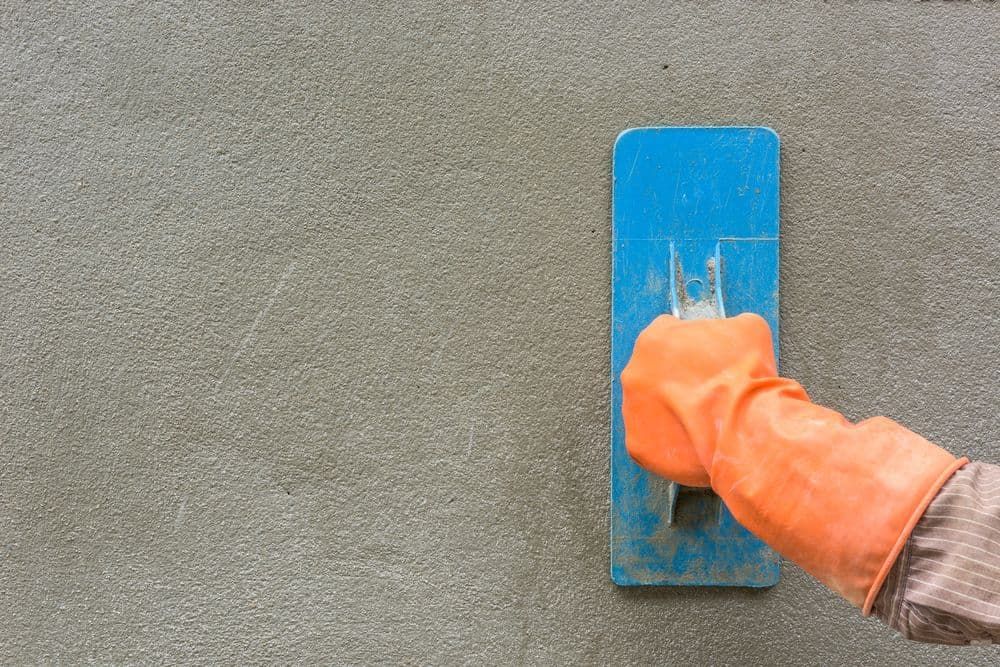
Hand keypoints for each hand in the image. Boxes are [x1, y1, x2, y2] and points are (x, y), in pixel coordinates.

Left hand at [620, 313, 777, 486]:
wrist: (745, 427)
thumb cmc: (745, 378)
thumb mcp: (749, 330)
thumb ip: (730, 327)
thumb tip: (734, 335)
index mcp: (653, 340)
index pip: (664, 335)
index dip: (687, 348)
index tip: (702, 360)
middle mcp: (634, 373)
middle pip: (654, 374)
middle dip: (677, 382)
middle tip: (704, 393)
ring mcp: (631, 410)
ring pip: (650, 409)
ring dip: (671, 412)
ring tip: (701, 420)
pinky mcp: (637, 444)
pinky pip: (651, 442)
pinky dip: (670, 444)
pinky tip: (693, 442)